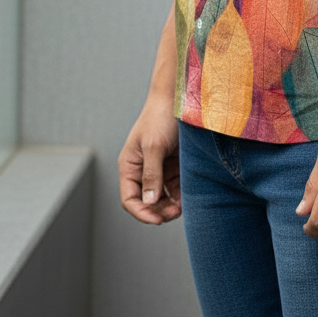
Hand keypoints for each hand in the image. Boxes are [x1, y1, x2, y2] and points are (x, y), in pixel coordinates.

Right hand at [118, 95, 181, 224]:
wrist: (178, 96)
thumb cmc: (160, 117)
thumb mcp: (154, 146)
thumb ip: (152, 174)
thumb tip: (149, 202)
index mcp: (130, 165)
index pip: (130, 199)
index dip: (142, 212)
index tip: (158, 220)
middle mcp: (142, 169)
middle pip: (146, 201)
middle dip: (159, 211)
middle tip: (176, 213)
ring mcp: (158, 167)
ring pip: (162, 196)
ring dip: (170, 205)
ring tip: (183, 207)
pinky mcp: (173, 164)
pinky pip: (174, 186)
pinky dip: (180, 194)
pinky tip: (188, 196)